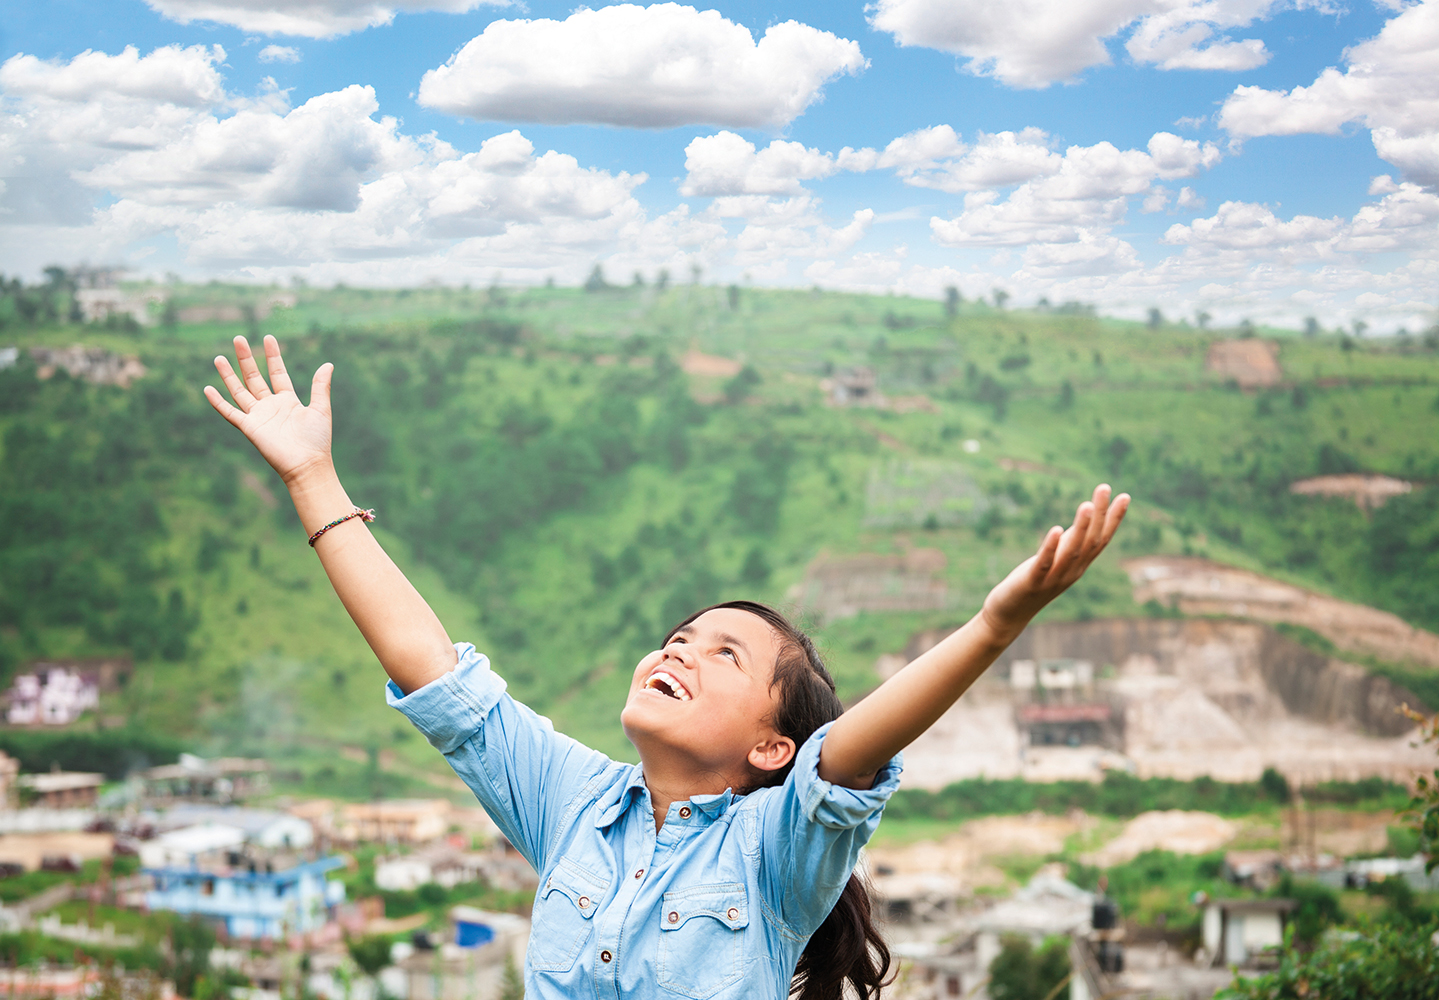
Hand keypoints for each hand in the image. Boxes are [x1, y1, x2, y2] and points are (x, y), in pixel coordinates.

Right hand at [204, 335, 334, 485]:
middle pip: (254, 378)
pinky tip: (208, 389)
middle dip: (246, 359)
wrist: (307, 464)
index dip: (273, 356)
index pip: (277, 373)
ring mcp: (258, 416)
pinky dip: (218, 402)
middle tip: (238, 338)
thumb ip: (320, 386)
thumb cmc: (317, 440)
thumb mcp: (320, 409)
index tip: (268, 338)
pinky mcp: (249, 428)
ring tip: (219, 358)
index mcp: (288, 401)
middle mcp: (271, 406)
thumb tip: (328, 363)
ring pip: (239, 391)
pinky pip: (230, 413)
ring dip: (229, 375)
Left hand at [980, 484, 1129, 641]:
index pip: (1101, 540)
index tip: (1125, 496)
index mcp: (1078, 566)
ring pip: (1072, 551)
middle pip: (1090, 541)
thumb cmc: (1032, 583)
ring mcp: (1053, 578)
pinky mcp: (1032, 582)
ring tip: (1087, 504)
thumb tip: (1084, 519)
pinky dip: (1051, 546)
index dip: (1113, 519)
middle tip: (1104, 488)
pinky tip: (1057, 529)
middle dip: (1100, 514)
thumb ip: (1069, 545)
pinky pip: (1044, 563)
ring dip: (1081, 528)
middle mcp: (1071, 572)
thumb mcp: (1055, 561)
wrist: (1009, 616)